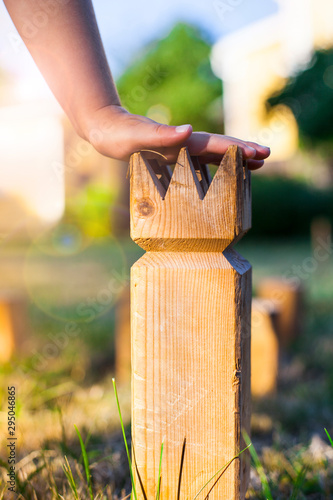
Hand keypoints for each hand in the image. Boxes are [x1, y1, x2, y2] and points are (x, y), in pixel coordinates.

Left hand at [84, 105, 269, 169]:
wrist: (104, 127)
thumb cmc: (118, 133)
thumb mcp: (137, 136)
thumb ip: (163, 134)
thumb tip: (190, 130)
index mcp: (180, 140)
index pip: (216, 145)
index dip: (238, 150)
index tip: (260, 153)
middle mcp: (183, 143)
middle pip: (220, 147)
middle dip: (244, 151)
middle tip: (267, 156)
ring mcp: (178, 149)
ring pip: (212, 154)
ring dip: (233, 159)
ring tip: (253, 165)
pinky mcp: (169, 156)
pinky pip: (197, 163)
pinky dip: (213, 166)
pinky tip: (216, 175)